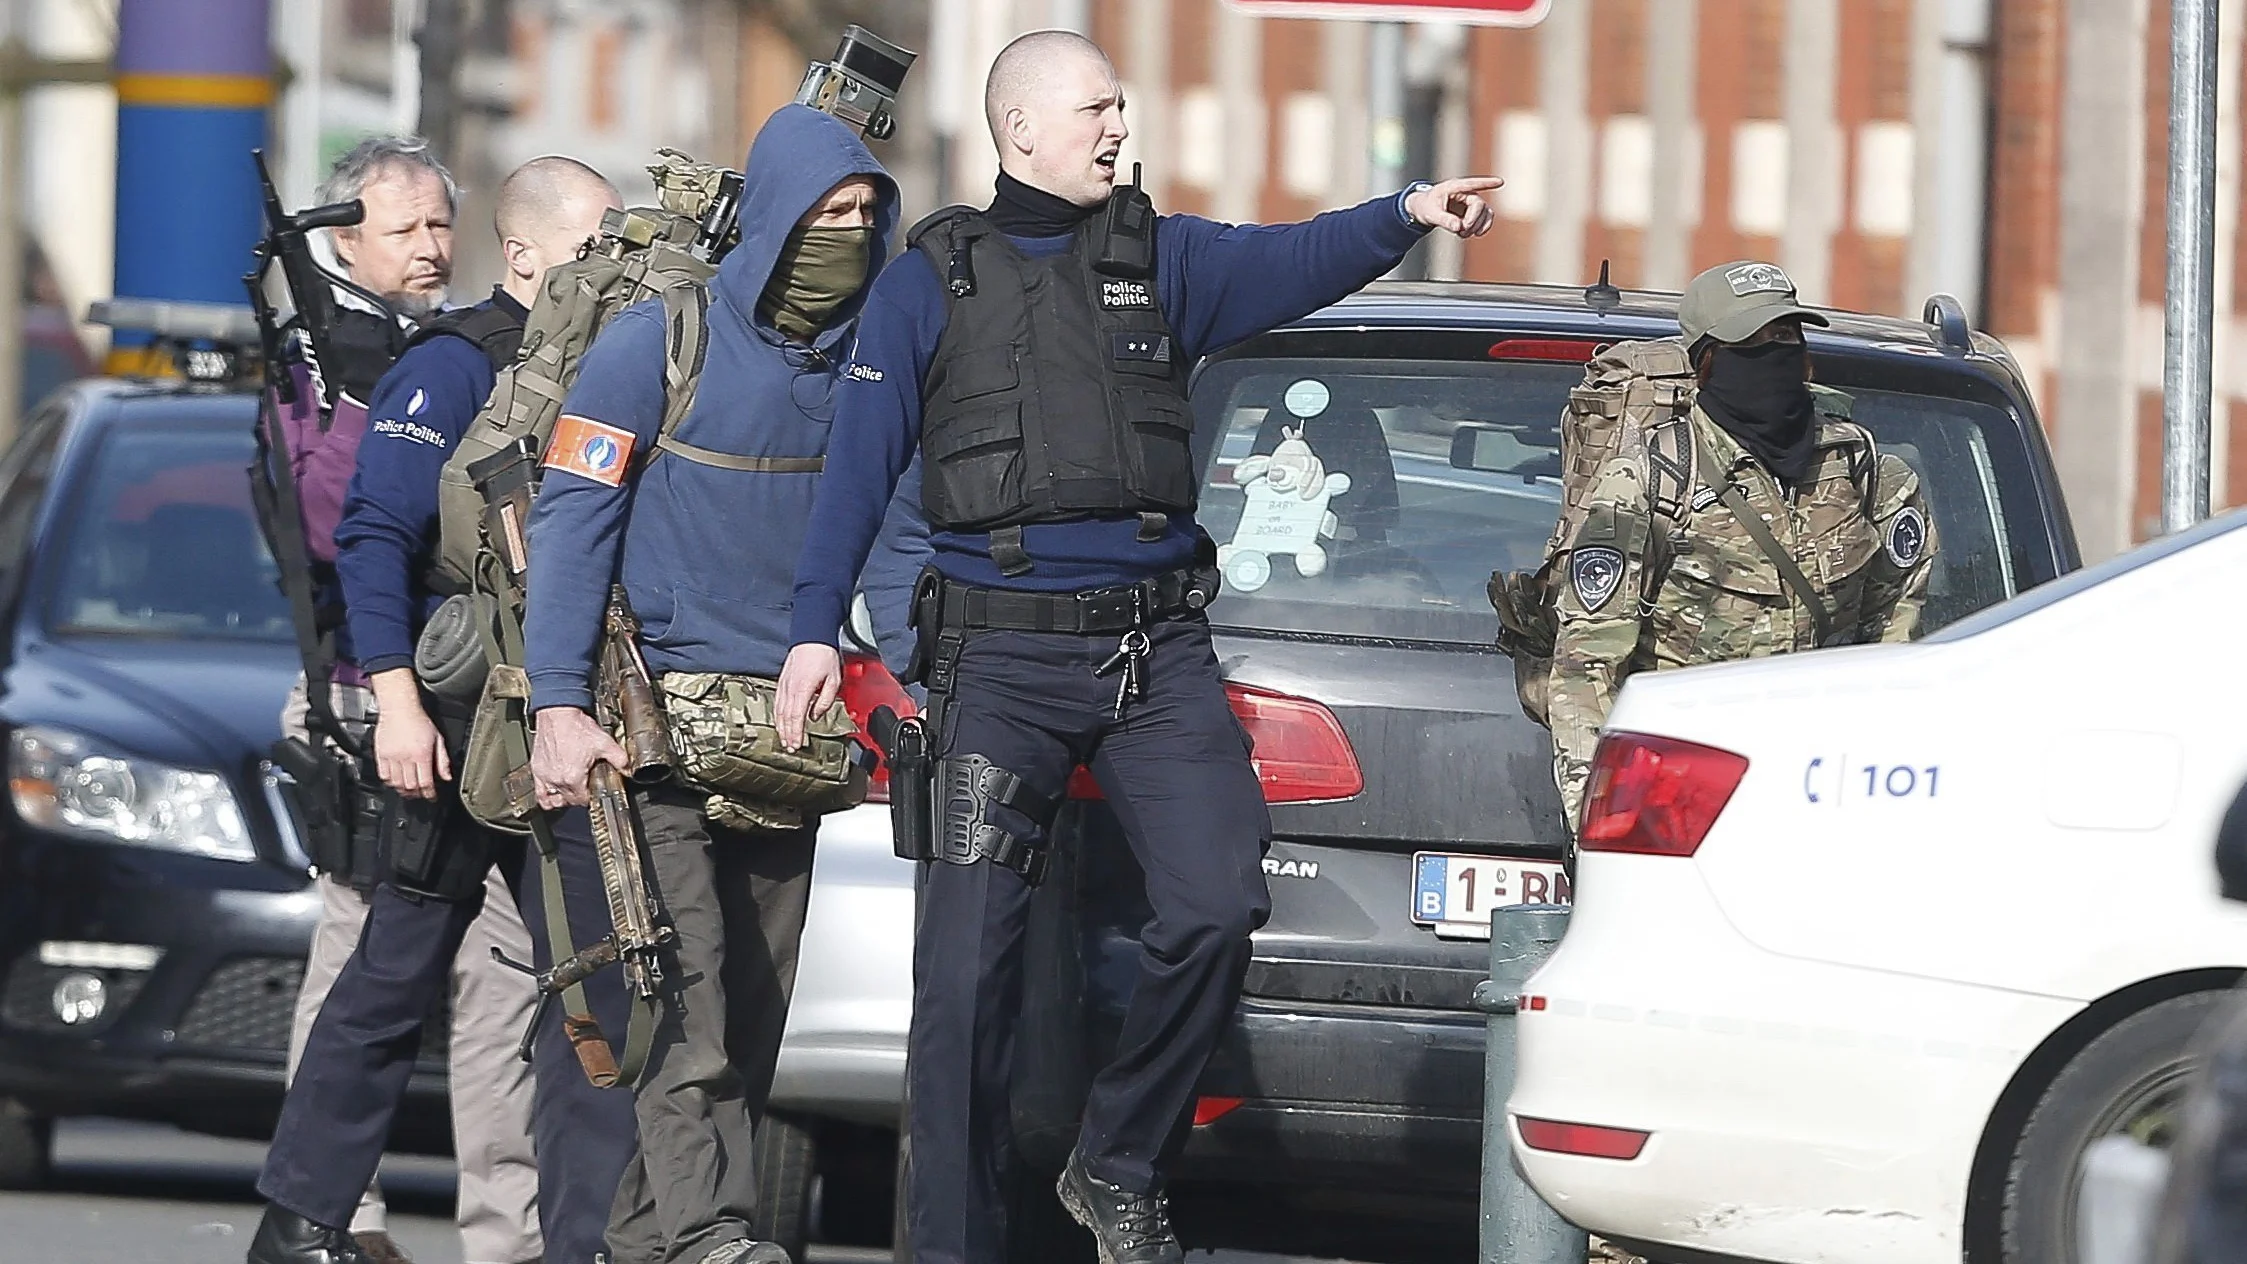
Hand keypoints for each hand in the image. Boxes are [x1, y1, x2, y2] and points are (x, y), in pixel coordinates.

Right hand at [369, 668, 448, 799]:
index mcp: (422, 754)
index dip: (429, 793)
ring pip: (396, 782)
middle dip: (416, 794)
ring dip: (402, 790)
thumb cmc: (419, 721)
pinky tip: (395, 780)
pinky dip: (389, 781)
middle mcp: (406, 757)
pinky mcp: (380, 754)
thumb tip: (447, 776)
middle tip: (419, 795)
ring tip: (407, 790)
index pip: (426, 782)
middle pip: (410, 786)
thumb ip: (443, 760)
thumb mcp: (438, 739)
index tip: (431, 796)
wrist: (399, 708)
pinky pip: (383, 774)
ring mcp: (392, 756)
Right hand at [531, 706, 627, 810]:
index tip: (594, 790)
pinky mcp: (537, 769)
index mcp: (573, 777)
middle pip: (569, 800)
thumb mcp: (605, 743)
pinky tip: (553, 791)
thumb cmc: (576, 726)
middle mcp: (557, 779)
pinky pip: (539, 792)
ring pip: (554, 798)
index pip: (583, 800)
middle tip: (586, 786)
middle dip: (579, 796)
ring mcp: (545, 775)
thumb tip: (629, 769)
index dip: (591, 796)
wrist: (558, 713)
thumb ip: (620, 759)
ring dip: (563, 797)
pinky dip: (547, 795)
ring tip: (571, 790)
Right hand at [775, 643, 841, 751]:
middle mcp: (790, 688)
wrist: (812, 637)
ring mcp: (784, 685)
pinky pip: (777, 702)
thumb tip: (815, 716)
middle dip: (788, 735)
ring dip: (781, 728)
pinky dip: (777, 716)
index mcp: (803, 688)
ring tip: (785, 740)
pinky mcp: (782, 682)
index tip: (797, 744)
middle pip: (786, 717)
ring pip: (779, 711)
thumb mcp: (834, 679)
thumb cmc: (824, 656)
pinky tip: (780, 723)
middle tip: (791, 748)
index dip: (796, 732)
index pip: (797, 716)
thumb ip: (826, 700)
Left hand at [1405, 176, 1502, 238]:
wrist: (1424, 209)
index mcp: (1453, 187)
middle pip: (1479, 205)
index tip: (1500, 182)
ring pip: (1485, 212)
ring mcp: (1471, 202)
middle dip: (1473, 220)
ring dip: (1478, 226)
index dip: (1486, 183)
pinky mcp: (1473, 211)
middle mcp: (1465, 193)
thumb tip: (1458, 227)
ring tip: (1463, 235)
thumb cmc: (1426, 206)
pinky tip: (1472, 234)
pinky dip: (1482, 227)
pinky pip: (1486, 218)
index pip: (1471, 184)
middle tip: (1462, 232)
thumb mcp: (1431, 214)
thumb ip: (1444, 220)